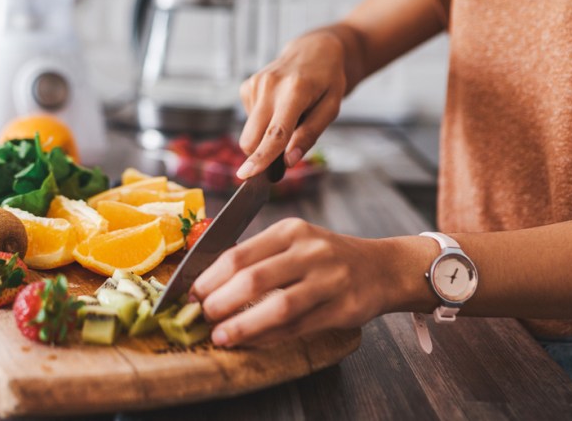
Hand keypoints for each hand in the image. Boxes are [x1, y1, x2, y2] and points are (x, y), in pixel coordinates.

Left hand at [189, 218, 390, 347]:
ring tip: (220, 336)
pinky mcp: (342, 308)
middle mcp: (310, 251)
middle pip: (254, 279)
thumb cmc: (327, 257)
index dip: (210, 277)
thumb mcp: (295, 241)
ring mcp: (329, 280)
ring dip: (243, 325)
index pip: (239, 253)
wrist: (381, 268)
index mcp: (290, 230)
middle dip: (221, 302)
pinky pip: (298, 326)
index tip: (190, 293)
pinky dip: (270, 337)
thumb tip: (210, 283)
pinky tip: (251, 341)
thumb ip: (260, 256)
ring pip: (278, 307)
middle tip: (200, 316)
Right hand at [236, 30, 345, 179]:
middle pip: (253, 136)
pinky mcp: (247, 86)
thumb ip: (309, 135)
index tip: (246, 175)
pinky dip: (263, 123)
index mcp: (295, 90)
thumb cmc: (327, 81)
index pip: (275, 132)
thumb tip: (289, 161)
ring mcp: (255, 84)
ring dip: (265, 136)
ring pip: (250, 131)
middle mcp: (270, 85)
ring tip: (289, 118)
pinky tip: (278, 108)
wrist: (314, 50)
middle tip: (283, 158)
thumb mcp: (331, 108)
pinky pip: (249, 120)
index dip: (262, 157)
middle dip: (261, 155)